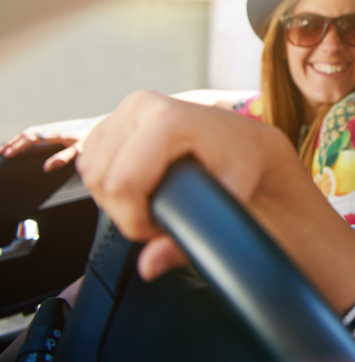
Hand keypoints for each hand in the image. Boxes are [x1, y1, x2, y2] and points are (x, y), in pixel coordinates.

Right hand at [0, 116, 104, 169]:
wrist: (101, 125)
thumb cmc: (92, 138)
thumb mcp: (80, 149)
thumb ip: (64, 157)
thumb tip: (46, 167)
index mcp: (56, 132)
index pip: (32, 138)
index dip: (18, 146)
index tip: (7, 155)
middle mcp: (51, 128)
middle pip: (26, 134)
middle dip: (11, 143)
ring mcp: (51, 128)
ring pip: (28, 133)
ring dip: (15, 140)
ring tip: (3, 149)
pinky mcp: (53, 129)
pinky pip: (34, 133)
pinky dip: (23, 138)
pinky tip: (19, 144)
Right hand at [76, 90, 300, 280]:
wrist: (248, 139)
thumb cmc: (243, 162)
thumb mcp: (229, 198)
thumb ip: (191, 234)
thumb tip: (150, 266)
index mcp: (167, 119)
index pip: (121, 184)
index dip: (134, 219)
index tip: (160, 228)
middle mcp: (142, 106)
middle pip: (102, 179)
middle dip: (125, 211)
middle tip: (160, 217)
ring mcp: (126, 108)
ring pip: (90, 171)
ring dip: (114, 198)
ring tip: (153, 201)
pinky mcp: (115, 117)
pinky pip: (89, 159)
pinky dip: (107, 181)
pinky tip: (138, 186)